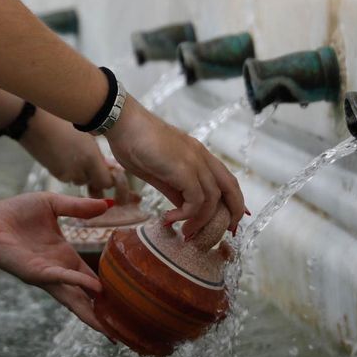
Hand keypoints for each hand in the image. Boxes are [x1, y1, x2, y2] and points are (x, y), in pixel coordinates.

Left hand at [0, 192, 110, 333]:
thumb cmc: (16, 211)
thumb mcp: (54, 204)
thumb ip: (78, 207)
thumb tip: (107, 204)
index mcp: (64, 258)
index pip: (91, 280)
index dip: (108, 292)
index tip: (128, 304)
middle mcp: (57, 272)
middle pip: (84, 299)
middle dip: (101, 317)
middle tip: (122, 334)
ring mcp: (46, 276)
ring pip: (73, 299)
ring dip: (91, 313)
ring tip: (110, 329)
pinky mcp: (33, 272)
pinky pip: (59, 278)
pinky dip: (76, 282)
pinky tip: (93, 287)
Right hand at [19, 110, 116, 192]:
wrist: (34, 121)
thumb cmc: (63, 121)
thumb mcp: (86, 135)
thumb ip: (97, 155)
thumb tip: (109, 166)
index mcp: (91, 158)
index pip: (106, 182)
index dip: (107, 178)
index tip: (106, 169)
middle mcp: (78, 170)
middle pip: (91, 181)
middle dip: (93, 174)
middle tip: (90, 159)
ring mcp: (64, 173)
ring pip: (78, 179)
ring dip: (80, 172)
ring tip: (75, 154)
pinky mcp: (53, 173)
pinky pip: (66, 176)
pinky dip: (68, 170)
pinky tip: (64, 154)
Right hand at [105, 97, 245, 238]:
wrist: (122, 124)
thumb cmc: (134, 144)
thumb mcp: (159, 172)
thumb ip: (174, 189)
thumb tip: (183, 208)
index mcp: (198, 155)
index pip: (226, 179)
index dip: (234, 199)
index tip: (231, 219)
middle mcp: (201, 156)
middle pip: (231, 187)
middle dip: (233, 211)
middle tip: (226, 232)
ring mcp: (194, 161)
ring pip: (213, 198)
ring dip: (202, 220)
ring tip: (186, 232)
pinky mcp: (183, 169)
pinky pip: (196, 200)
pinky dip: (187, 214)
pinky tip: (171, 218)